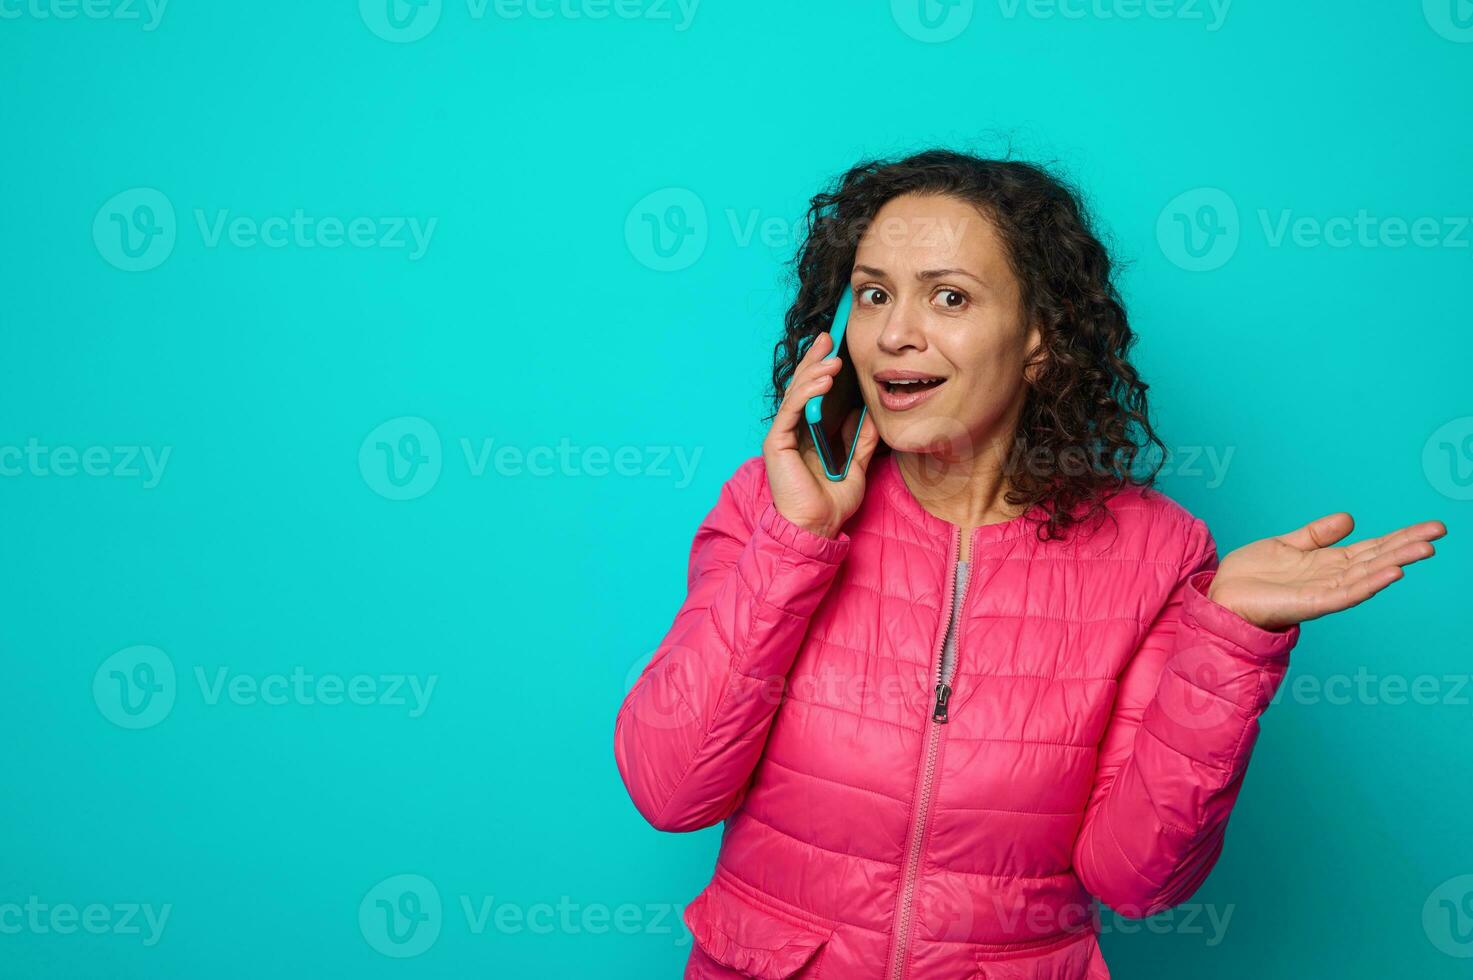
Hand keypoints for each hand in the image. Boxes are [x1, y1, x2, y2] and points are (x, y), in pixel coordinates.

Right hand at [762, 331, 881, 538]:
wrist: (817, 527)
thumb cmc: (831, 503)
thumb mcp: (856, 465)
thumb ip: (861, 441)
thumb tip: (869, 414)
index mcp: (807, 434)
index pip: (813, 394)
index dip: (822, 370)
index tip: (836, 350)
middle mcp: (792, 431)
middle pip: (801, 387)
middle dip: (815, 360)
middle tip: (829, 337)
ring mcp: (782, 435)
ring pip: (796, 394)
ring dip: (814, 372)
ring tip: (833, 359)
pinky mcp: (776, 442)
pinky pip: (792, 410)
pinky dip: (806, 392)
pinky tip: (822, 380)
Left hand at [1206, 513, 1446, 630]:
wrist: (1222, 596)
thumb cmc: (1251, 575)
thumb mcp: (1286, 544)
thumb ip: (1317, 534)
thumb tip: (1350, 518)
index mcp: (1329, 562)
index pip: (1373, 547)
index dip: (1401, 536)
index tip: (1431, 526)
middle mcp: (1333, 576)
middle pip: (1378, 558)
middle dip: (1407, 545)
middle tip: (1438, 531)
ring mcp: (1326, 590)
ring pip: (1370, 574)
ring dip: (1397, 561)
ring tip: (1424, 548)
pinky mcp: (1313, 603)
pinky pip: (1349, 594)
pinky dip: (1371, 583)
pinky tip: (1392, 573)